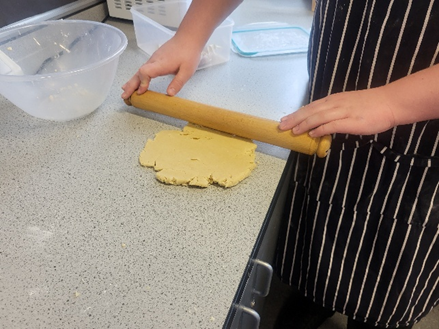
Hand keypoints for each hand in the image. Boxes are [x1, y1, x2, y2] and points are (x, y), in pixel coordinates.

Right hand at [121, 35, 201, 98]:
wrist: (188, 38)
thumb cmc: (189, 54)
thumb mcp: (187, 71)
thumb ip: (178, 82)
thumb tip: (169, 94)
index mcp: (161, 64)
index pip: (145, 72)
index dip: (142, 82)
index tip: (142, 92)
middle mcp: (154, 61)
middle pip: (139, 73)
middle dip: (131, 85)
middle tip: (125, 96)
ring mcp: (153, 59)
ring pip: (139, 71)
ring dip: (132, 81)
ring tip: (125, 91)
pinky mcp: (155, 60)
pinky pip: (143, 69)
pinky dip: (137, 77)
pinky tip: (135, 82)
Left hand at [278, 88, 396, 136]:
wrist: (390, 103)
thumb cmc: (370, 105)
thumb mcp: (347, 105)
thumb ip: (333, 112)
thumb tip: (320, 122)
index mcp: (333, 100)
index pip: (311, 106)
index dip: (297, 114)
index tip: (285, 119)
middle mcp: (335, 104)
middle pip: (310, 111)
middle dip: (294, 119)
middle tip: (281, 126)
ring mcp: (342, 111)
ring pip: (318, 117)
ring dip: (303, 124)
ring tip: (293, 130)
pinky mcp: (350, 121)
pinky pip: (332, 125)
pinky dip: (320, 129)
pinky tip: (311, 133)